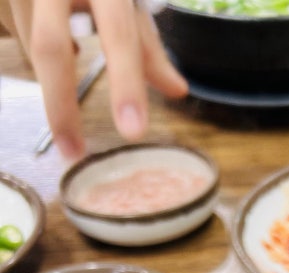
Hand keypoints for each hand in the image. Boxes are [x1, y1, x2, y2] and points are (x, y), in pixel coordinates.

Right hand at [9, 0, 187, 159]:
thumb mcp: (128, 0)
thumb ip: (148, 46)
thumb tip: (178, 92)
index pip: (121, 38)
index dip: (126, 85)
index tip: (133, 132)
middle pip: (52, 49)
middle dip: (62, 106)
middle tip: (74, 151)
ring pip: (34, 47)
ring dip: (54, 75)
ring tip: (71, 70)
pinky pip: (20, 36)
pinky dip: (40, 53)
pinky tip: (61, 44)